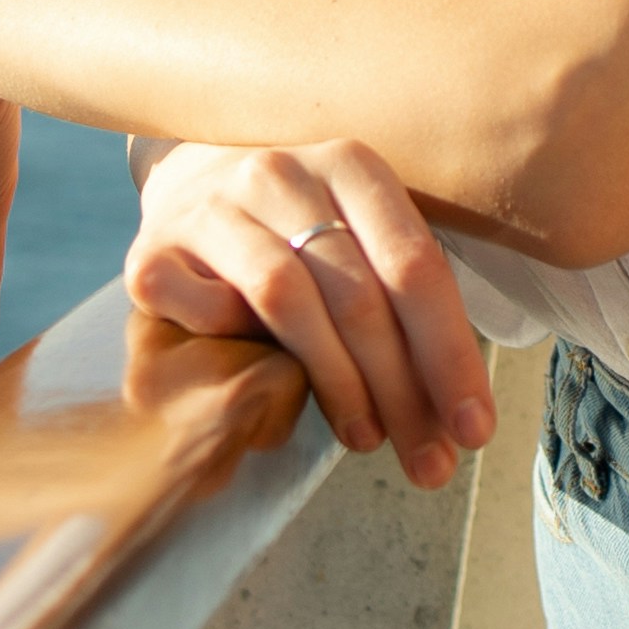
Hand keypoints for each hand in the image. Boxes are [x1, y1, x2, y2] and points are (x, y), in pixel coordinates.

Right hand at [126, 139, 492, 489]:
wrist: (190, 183)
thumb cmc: (298, 232)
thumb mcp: (359, 240)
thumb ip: (403, 305)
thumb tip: (459, 416)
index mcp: (351, 165)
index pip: (414, 265)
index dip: (449, 353)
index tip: (474, 429)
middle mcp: (282, 173)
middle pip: (357, 292)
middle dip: (402, 389)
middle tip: (430, 463)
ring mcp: (212, 208)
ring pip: (287, 299)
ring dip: (338, 383)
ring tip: (369, 439)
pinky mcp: (154, 252)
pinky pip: (208, 311)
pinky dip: (244, 349)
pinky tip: (270, 385)